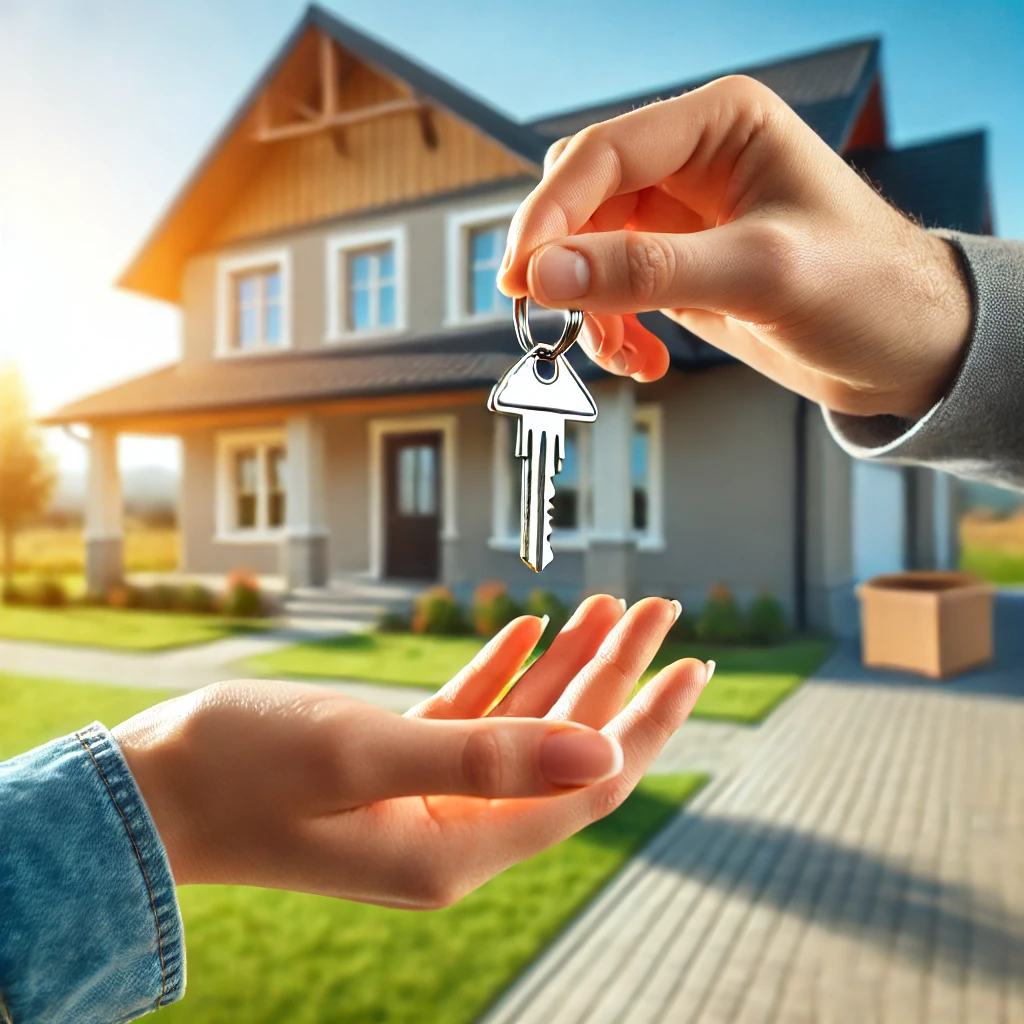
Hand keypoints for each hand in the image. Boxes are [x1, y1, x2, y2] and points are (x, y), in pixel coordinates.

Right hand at [113, 596, 709, 907]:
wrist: (146, 794)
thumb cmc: (241, 772)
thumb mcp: (366, 756)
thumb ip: (488, 757)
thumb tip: (606, 754)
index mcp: (459, 847)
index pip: (589, 783)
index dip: (647, 723)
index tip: (691, 663)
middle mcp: (454, 833)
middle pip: (564, 747)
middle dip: (615, 676)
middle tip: (659, 609)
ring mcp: (424, 801)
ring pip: (522, 727)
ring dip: (563, 665)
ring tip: (606, 604)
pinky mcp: (393, 769)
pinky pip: (469, 719)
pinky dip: (501, 672)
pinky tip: (527, 627)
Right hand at [498, 75, 969, 418]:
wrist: (909, 350)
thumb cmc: (871, 289)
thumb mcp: (759, 275)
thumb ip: (648, 272)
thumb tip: (548, 272)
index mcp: (721, 125)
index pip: (602, 154)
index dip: (551, 214)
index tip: (522, 274)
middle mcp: (694, 164)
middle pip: (582, 198)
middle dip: (563, 260)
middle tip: (548, 314)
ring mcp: (682, 219)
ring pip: (587, 250)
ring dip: (589, 307)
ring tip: (619, 353)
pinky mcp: (679, 268)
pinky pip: (612, 291)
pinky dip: (612, 329)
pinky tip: (642, 358)